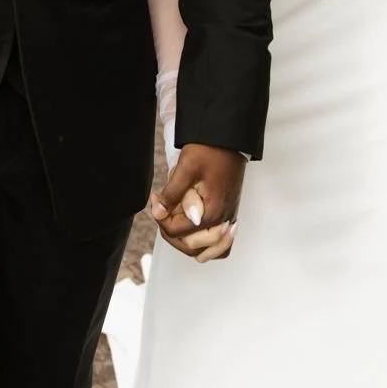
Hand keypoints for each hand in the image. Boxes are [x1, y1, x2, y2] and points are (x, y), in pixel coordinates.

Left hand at [149, 144, 244, 261]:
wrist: (229, 137)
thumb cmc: (211, 148)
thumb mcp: (187, 168)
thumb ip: (173, 194)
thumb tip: (160, 212)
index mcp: (213, 212)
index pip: (180, 232)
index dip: (162, 219)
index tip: (156, 200)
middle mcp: (224, 220)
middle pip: (193, 247)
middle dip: (172, 231)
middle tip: (162, 209)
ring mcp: (228, 217)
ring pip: (210, 250)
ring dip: (189, 243)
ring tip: (175, 223)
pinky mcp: (229, 212)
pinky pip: (221, 242)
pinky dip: (208, 244)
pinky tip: (194, 232)